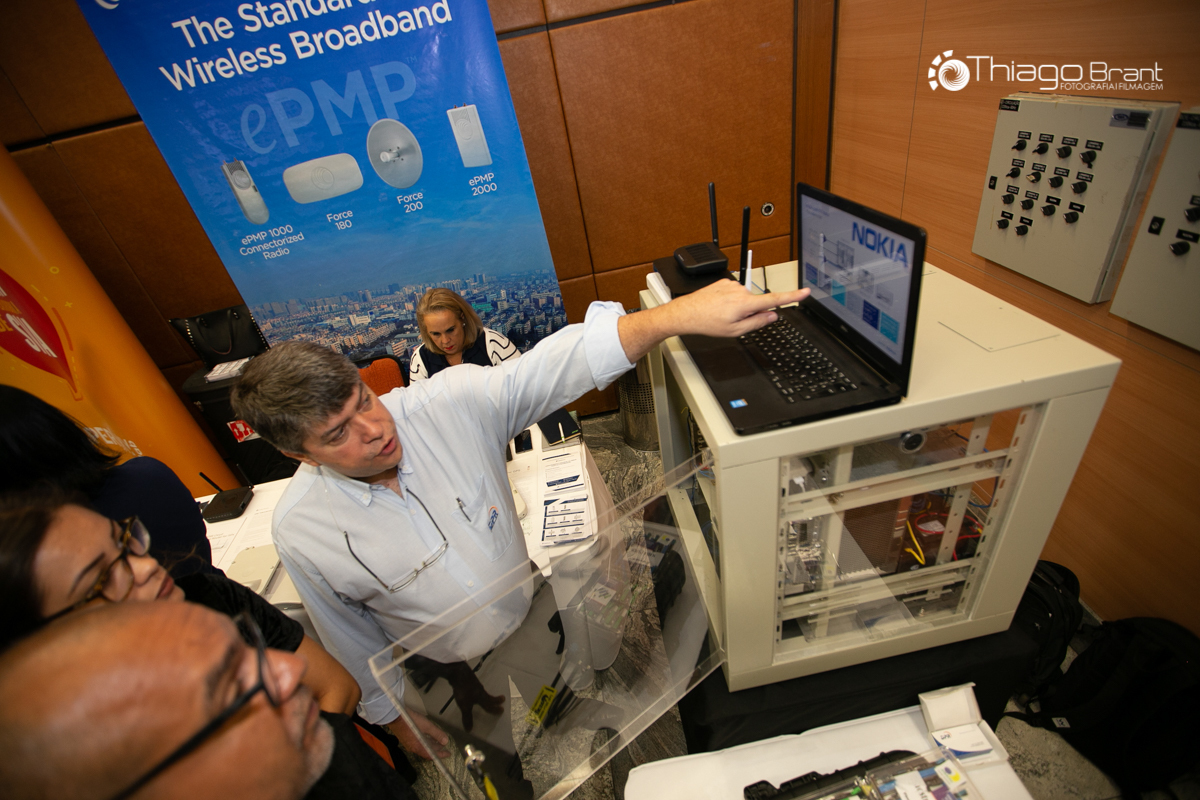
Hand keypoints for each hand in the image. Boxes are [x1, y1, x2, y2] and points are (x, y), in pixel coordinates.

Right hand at [387, 710, 450, 759]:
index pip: (431, 755)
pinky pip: (418, 743)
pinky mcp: (405, 738)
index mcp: (418, 747)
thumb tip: (446, 741)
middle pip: (427, 751)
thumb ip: (436, 734)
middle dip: (436, 748)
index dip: (441, 755)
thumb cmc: (412, 720)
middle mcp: (413, 748)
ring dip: (431, 745)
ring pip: (422, 747)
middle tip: (444, 745)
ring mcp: (408, 743)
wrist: (394, 715)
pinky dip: (425, 742)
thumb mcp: (426, 726)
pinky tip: (428, 736)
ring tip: (438, 740)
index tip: (448, 753)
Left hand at [408, 656, 504, 731]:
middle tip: (503, 699)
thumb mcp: (465, 706)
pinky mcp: (469, 680)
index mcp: (481, 697)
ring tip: (489, 697)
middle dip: (495, 699)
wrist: (458, 672)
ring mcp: (475, 684)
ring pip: (482, 692)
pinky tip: (474, 691)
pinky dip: (478, 691)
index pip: (489, 705)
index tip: (502, 710)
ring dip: (487, 695)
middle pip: (489, 696)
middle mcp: (480, 690)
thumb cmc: (464, 690)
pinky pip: (476, 688)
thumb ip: (467, 717)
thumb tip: (469, 730)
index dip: (494, 709)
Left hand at [665, 278, 809, 338]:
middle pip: (757, 302)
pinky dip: (730, 300)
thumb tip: (772, 316)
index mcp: (746, 304)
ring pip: (745, 298)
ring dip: (739, 306)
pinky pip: (735, 292)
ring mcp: (732, 284)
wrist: (687, 312)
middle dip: (751, 312)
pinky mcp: (725, 281)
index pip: (775, 300)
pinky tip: (719, 306)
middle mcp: (741, 291)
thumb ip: (757, 323)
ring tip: (722, 313)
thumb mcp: (735, 331)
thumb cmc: (708, 322)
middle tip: (733, 321)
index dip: (792, 296)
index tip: (805, 292)